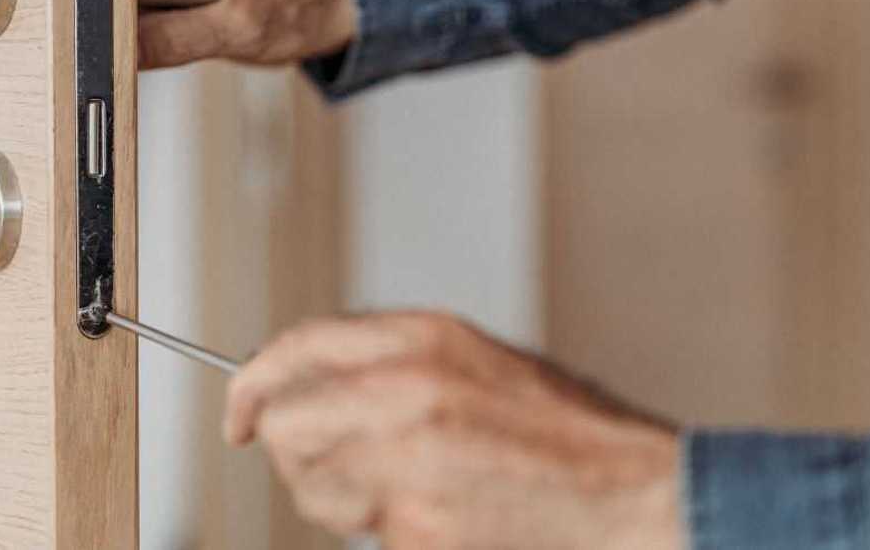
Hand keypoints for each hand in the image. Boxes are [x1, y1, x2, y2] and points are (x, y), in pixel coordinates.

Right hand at [136, 0, 356, 69]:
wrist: (310, 9)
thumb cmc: (289, 8)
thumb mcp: (235, 29)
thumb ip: (172, 38)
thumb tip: (121, 51)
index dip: (116, 10)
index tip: (123, 45)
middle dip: (125, 21)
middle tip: (166, 42)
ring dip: (136, 29)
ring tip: (185, 34)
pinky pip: (131, 9)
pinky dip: (144, 31)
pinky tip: (176, 34)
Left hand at [224, 312, 681, 548]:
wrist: (630, 495)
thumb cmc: (559, 428)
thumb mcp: (473, 358)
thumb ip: (387, 359)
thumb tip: (307, 379)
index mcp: (422, 339)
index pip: (297, 347)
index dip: (252, 382)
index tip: (239, 412)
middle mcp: (406, 392)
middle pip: (286, 422)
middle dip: (289, 448)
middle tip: (322, 461)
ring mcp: (410, 462)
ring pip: (310, 485)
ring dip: (330, 495)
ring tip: (390, 488)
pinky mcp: (419, 527)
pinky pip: (358, 530)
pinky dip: (376, 529)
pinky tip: (427, 514)